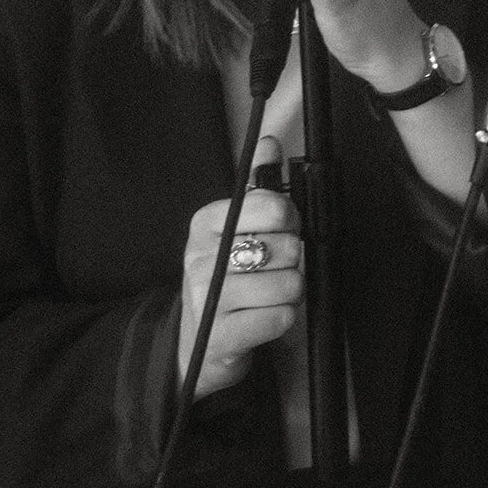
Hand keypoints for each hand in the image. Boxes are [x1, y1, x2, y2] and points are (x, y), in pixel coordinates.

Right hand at [179, 136, 302, 399]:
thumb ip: (257, 185)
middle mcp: (201, 257)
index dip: (291, 220)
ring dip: (291, 292)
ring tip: (271, 294)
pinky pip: (279, 318)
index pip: (273, 207)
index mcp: (206, 223)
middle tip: (276, 268)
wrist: (194, 344)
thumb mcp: (234, 228)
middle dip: (294, 260)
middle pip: (286, 247)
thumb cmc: (223, 278)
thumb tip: (269, 143)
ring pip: (288, 283)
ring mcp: (208, 299)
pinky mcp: (220, 337)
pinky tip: (266, 316)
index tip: (284, 229)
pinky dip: (283, 318)